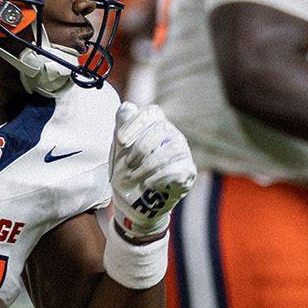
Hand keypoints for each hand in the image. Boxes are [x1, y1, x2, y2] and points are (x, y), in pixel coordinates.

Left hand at [111, 101, 194, 241]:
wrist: (134, 201)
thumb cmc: (127, 170)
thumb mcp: (118, 148)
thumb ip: (121, 126)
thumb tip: (127, 107)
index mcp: (155, 125)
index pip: (151, 113)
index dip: (135, 124)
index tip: (121, 141)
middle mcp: (171, 134)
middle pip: (162, 129)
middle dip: (141, 148)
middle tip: (128, 165)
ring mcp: (182, 152)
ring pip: (173, 148)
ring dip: (150, 164)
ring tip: (135, 177)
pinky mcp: (188, 171)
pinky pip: (180, 169)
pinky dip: (161, 177)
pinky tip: (147, 184)